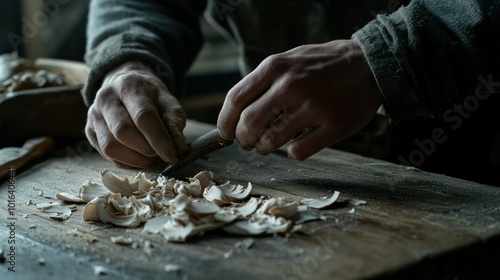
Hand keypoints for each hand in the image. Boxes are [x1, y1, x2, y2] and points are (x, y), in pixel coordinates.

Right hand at [85, 61, 187, 167]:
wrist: (124, 83)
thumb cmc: (149, 94)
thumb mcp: (167, 99)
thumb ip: (174, 121)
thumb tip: (178, 147)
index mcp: (128, 86)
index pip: (143, 116)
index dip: (159, 139)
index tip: (172, 155)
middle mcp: (105, 99)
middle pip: (123, 132)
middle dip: (146, 149)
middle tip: (161, 153)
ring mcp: (93, 115)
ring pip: (110, 147)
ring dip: (135, 159)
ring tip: (150, 156)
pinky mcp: (89, 131)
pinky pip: (106, 155)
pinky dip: (126, 161)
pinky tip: (138, 155)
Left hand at [217, 39, 381, 159]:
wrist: (369, 64)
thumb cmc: (323, 65)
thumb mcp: (289, 60)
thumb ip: (263, 81)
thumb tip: (236, 113)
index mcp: (276, 67)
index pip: (235, 99)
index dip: (224, 121)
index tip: (224, 133)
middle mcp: (292, 85)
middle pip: (248, 123)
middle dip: (242, 139)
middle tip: (246, 142)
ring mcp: (314, 106)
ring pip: (271, 141)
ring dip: (263, 148)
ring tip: (268, 144)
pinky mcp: (333, 125)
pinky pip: (298, 152)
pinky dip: (291, 152)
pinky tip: (296, 144)